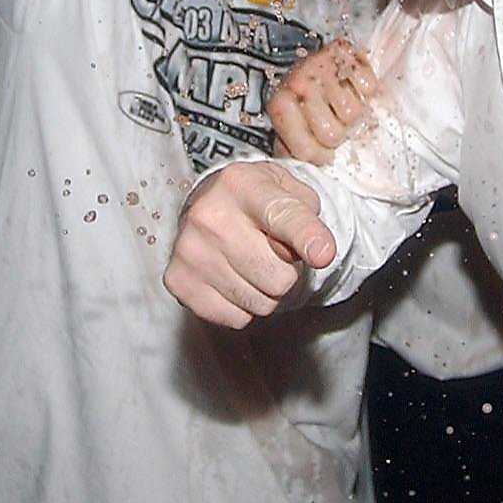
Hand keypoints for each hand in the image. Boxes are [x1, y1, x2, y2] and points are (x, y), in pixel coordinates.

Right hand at [165, 162, 337, 327]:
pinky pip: (236, 317)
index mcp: (241, 184)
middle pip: (278, 276)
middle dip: (286, 272)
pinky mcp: (179, 281)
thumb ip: (307, 215)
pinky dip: (242, 306)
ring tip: (252, 264)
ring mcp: (190, 251)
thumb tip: (316, 251)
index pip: (283, 216)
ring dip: (265, 291)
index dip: (307, 237)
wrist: (205, 204)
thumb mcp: (287, 188)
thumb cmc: (253, 200)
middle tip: (273, 253)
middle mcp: (209, 216)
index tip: (323, 254)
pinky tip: (233, 277)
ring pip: (260, 302)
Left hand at [270, 39, 377, 163]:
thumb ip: (293, 153)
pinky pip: (368, 87)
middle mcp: (297, 82)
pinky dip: (365, 90)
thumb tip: (300, 175)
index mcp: (280, 105)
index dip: (319, 154)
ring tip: (341, 102)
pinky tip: (352, 86)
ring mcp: (320, 65)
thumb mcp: (292, 131)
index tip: (321, 146)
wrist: (323, 62)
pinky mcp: (346, 52)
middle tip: (333, 120)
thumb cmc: (308, 100)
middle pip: (333, 134)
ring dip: (351, 111)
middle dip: (337, 132)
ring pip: (352, 113)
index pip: (307, 151)